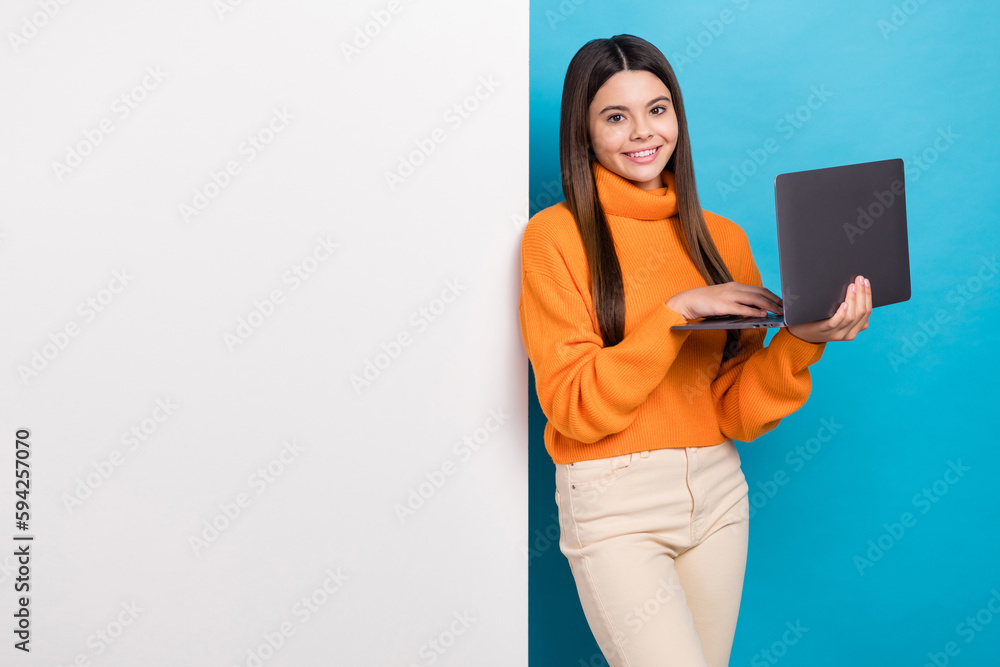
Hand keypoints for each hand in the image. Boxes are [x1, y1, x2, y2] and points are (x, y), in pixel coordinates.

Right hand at [665, 282, 783, 319]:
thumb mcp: (724, 300)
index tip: (783, 303)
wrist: (687, 301)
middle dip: (775, 300)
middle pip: (760, 292)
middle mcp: (734, 288)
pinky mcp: (722, 306)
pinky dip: (754, 311)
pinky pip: (742, 308)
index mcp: (735, 286)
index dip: (773, 296)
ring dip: (769, 306)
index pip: (759, 289)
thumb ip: (738, 303)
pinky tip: (762, 315)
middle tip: (786, 308)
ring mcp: (728, 296)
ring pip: (754, 299)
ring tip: (778, 312)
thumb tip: (754, 311)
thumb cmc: (705, 303)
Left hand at [786, 275, 871, 342]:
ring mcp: (836, 333)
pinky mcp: (823, 330)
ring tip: (852, 286)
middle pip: (861, 313)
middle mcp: (848, 333)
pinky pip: (835, 322)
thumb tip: (856, 288)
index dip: (867, 295)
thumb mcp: (838, 318)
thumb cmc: (820, 321)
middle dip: (862, 294)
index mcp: (854, 329)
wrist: (801, 335)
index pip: (867, 312)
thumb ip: (849, 310)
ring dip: (853, 299)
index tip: (866, 281)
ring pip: (851, 317)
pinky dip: (841, 313)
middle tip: (860, 279)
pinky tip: (843, 304)